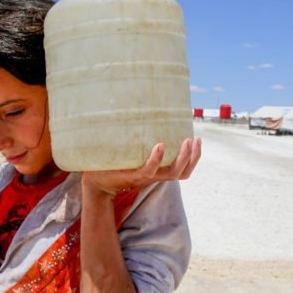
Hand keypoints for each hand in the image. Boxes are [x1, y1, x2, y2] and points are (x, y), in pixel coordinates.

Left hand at [81, 138, 201, 196]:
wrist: (95, 180)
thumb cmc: (112, 164)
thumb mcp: (130, 152)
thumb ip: (138, 140)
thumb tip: (142, 113)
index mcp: (157, 171)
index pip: (182, 170)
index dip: (194, 158)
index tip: (197, 140)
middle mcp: (154, 176)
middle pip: (182, 172)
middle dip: (193, 157)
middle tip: (195, 140)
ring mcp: (144, 177)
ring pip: (172, 173)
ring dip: (182, 158)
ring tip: (187, 142)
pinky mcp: (132, 176)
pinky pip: (148, 170)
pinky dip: (156, 159)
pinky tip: (160, 146)